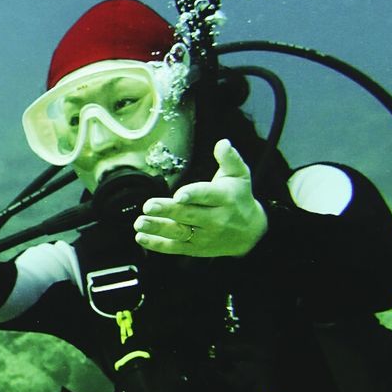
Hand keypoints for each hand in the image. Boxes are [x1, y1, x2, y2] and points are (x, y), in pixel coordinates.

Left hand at [133, 139, 266, 256]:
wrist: (251, 232)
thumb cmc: (239, 198)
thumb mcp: (239, 175)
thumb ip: (229, 159)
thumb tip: (222, 143)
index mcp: (224, 198)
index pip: (207, 195)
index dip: (192, 195)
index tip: (178, 195)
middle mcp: (214, 219)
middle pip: (188, 215)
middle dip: (167, 211)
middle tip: (148, 206)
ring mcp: (204, 236)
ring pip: (179, 232)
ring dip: (158, 228)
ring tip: (140, 223)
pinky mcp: (195, 248)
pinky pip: (175, 247)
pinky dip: (157, 244)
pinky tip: (142, 238)